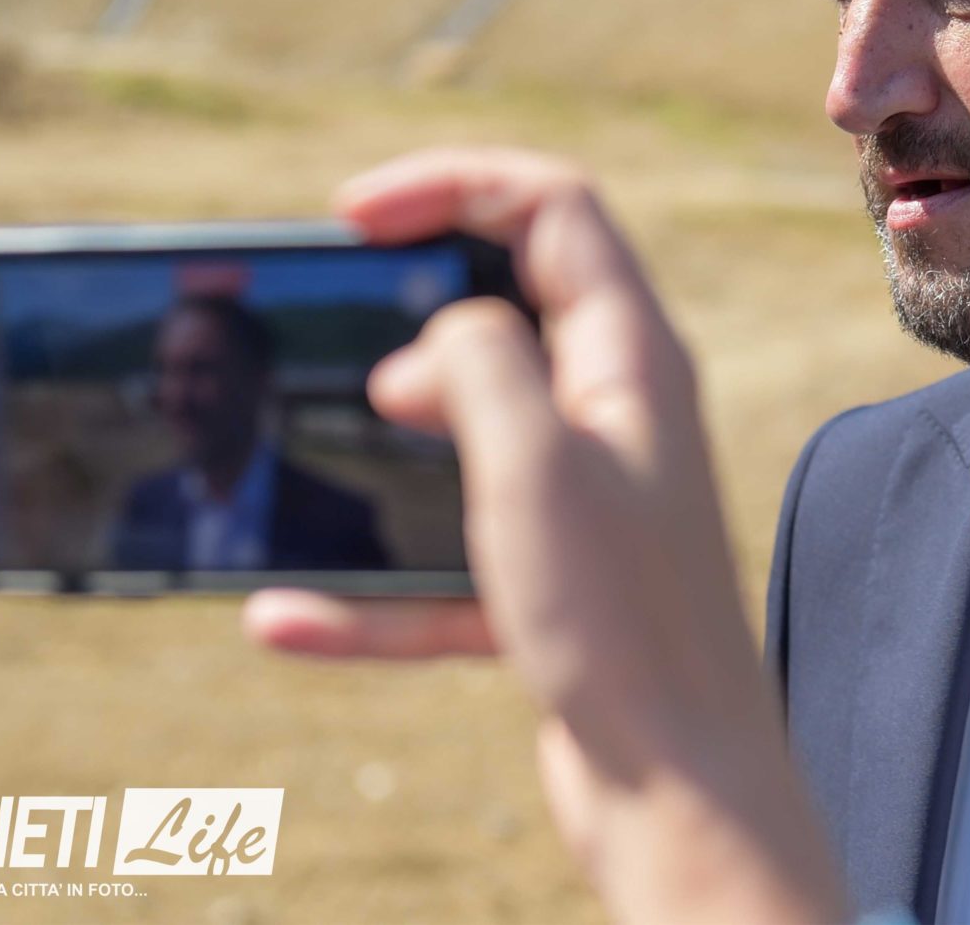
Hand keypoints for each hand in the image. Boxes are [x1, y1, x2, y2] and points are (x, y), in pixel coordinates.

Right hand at [243, 148, 845, 924]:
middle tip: (335, 324)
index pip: (554, 208)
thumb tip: (432, 341)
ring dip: (395, 435)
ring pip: (476, 431)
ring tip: (313, 448)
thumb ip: (477, 363)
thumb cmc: (621, 619)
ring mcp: (590, 497)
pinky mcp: (559, 581)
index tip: (352, 215)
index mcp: (632, 355)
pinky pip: (450, 561)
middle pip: (515, 304)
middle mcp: (620, 411)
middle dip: (417, 302)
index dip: (453, 184)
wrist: (681, 785)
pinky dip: (377, 583)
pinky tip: (288, 618)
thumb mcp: (532, 460)